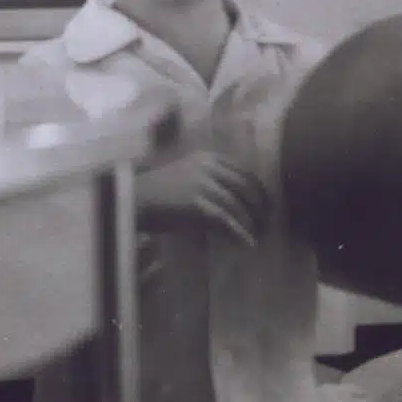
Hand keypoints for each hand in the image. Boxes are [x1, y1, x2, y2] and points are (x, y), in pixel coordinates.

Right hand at [136, 149, 269, 246]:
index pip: (244, 172)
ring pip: (237, 205)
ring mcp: (202, 183)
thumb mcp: (187, 176)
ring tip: (257, 238)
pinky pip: (226, 220)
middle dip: (260, 208)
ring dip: (251, 224)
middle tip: (267, 225)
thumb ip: (211, 182)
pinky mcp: (197, 202)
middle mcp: (207, 166)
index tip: (268, 206)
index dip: (260, 191)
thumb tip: (238, 203)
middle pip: (246, 187)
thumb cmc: (158, 191)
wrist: (132, 198)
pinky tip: (246, 244)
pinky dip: (239, 234)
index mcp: (206, 157)